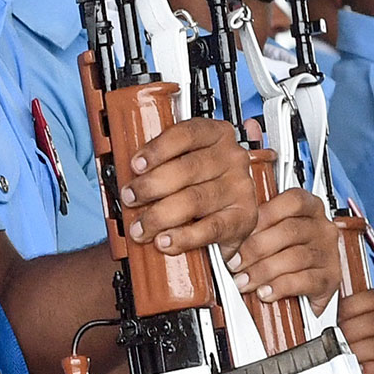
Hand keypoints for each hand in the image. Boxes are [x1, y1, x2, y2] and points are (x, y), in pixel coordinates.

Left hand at [121, 118, 256, 257]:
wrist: (230, 217)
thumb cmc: (202, 184)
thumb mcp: (186, 162)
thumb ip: (164, 161)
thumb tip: (129, 175)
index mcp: (217, 135)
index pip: (187, 134)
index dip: (158, 149)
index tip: (136, 164)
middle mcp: (232, 158)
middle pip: (187, 169)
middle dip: (150, 186)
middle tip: (130, 198)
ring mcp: (239, 187)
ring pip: (194, 200)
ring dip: (159, 216)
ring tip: (141, 227)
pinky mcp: (243, 217)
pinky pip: (209, 228)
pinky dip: (183, 237)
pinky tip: (166, 240)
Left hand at [227, 187, 340, 312]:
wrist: (315, 285)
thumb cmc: (290, 250)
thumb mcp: (278, 230)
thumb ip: (261, 225)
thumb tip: (231, 234)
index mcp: (311, 208)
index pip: (292, 201)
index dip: (263, 216)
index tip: (239, 233)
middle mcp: (322, 228)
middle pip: (289, 231)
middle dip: (255, 249)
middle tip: (234, 263)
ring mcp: (328, 253)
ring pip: (294, 258)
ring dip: (263, 271)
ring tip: (244, 281)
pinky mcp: (330, 278)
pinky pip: (304, 281)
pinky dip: (280, 287)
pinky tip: (265, 291)